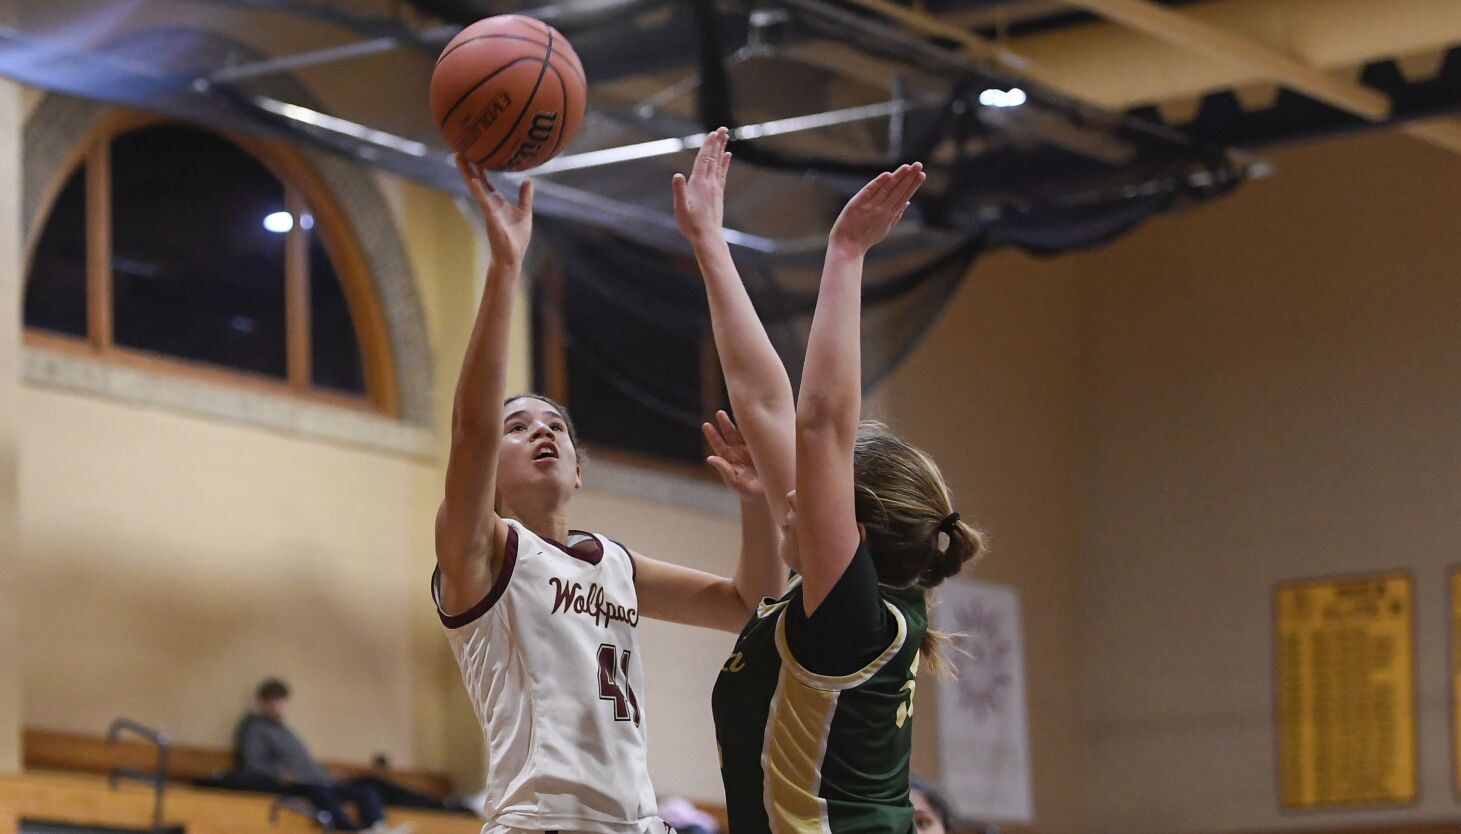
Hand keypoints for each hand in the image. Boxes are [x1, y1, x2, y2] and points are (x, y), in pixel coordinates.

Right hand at [456, 155, 533, 267]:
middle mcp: (489, 203)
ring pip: (475, 187)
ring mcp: (488, 209)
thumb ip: (525, 196)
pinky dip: (478, 191)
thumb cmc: (516, 237)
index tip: (477, 152)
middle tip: (460, 148)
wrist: (512, 255)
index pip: (486, 181)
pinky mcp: (490, 217)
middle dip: (468, 166)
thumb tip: (528, 180)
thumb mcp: (525, 211)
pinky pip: (484, 202)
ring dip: (467, 173)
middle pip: (476, 180)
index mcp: (496, 201)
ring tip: (459, 157)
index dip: (481, 167)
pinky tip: (474, 180)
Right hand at [672, 127, 731, 244]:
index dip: (708, 145)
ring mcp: (715, 188)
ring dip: (721, 149)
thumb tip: (677, 175)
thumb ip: (679, 191)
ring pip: (719, 163)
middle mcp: (709, 183)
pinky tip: (727, 156)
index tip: (713, 133)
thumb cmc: (691, 225)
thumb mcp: (680, 209)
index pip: (704, 160)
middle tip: (722, 128)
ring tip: (725, 136)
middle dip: (717, 142)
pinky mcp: (718, 194)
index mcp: (699, 184)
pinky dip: (725, 163)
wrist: (708, 238)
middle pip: (713, 158)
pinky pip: (722, 174)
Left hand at [703, 410, 761, 500]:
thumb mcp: (734, 481)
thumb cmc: (747, 490)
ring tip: (738, 410)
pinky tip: (756, 417)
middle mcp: (737, 450)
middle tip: (719, 413)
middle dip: (724, 422)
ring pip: (743, 431)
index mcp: (728, 458)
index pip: (718, 444)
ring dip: (740, 421)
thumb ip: (723, 469)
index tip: (706, 425)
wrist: (765, 492)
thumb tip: (710, 458)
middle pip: (729, 433)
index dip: (712, 434)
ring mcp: (749, 447)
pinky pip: (758, 434)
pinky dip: (756, 426)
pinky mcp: (762, 447)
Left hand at [828, 162, 925, 255]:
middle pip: (898, 191)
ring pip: (886, 189)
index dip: (913, 186)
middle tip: (919, 165)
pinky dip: (878, 183)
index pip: (904, 197)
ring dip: (898, 177)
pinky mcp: (857, 205)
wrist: (847, 246)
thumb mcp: (884, 228)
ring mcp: (870, 207)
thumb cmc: (865, 238)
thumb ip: (896, 215)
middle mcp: (881, 210)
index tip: (922, 175)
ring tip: (907, 167)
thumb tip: (908, 202)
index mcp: (889, 216)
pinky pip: (869, 192)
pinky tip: (888, 175)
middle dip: (909, 178)